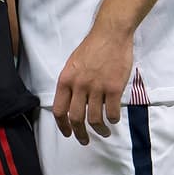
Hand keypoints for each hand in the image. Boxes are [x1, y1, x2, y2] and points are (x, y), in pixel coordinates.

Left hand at [51, 23, 133, 144]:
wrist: (111, 34)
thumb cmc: (92, 47)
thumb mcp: (72, 64)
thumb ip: (70, 83)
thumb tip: (69, 102)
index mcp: (66, 80)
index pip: (59, 110)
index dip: (62, 126)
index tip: (68, 133)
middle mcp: (79, 86)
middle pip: (76, 119)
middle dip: (80, 134)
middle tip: (85, 140)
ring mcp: (97, 87)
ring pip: (94, 119)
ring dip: (99, 130)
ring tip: (103, 132)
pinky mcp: (114, 88)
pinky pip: (112, 112)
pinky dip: (112, 119)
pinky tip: (113, 118)